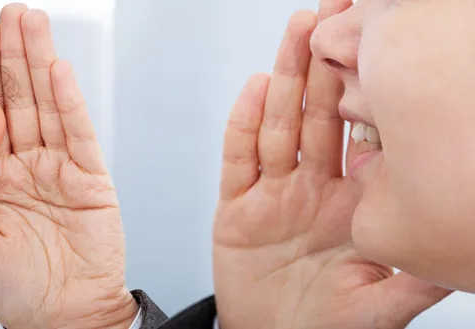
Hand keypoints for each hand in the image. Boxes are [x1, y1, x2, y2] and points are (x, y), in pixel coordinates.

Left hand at [0, 4, 137, 328]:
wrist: (63, 316)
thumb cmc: (21, 287)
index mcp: (0, 177)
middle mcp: (31, 166)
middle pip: (20, 99)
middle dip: (13, 56)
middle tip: (13, 15)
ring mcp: (62, 169)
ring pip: (48, 107)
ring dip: (39, 66)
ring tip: (34, 26)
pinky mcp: (91, 180)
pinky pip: (79, 135)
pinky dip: (69, 104)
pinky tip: (59, 73)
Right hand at [213, 1, 450, 328]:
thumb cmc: (322, 323)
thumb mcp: (378, 306)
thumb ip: (412, 277)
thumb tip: (455, 256)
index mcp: (350, 203)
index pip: (360, 137)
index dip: (369, 95)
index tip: (379, 53)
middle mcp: (312, 188)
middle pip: (317, 119)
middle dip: (325, 70)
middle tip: (330, 21)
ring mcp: (272, 193)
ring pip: (279, 129)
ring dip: (287, 83)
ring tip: (296, 38)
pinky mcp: (236, 207)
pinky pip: (239, 161)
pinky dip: (244, 126)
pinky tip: (256, 91)